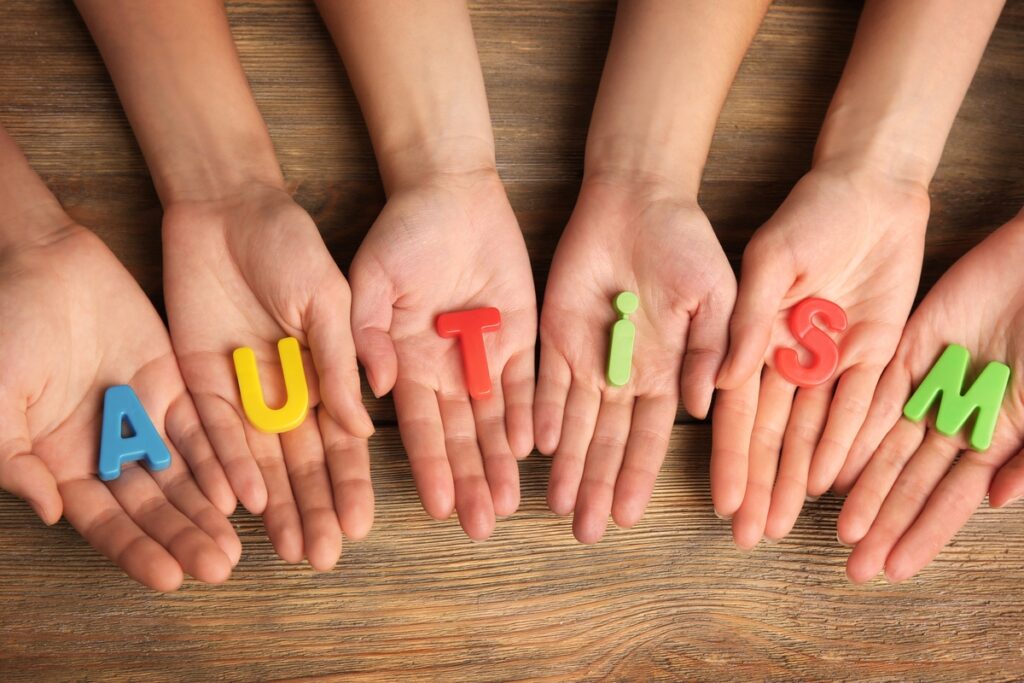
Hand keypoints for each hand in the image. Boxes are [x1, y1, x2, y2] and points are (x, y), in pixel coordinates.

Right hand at [0, 224, 239, 590]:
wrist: (40, 263)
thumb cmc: (4, 332)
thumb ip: (14, 460)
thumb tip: (51, 512)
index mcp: (61, 464)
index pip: (105, 521)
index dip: (136, 550)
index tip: (169, 579)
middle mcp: (106, 451)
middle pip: (152, 507)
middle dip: (183, 538)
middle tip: (219, 567)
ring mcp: (141, 419)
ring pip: (181, 476)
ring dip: (208, 510)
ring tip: (235, 543)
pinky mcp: (171, 385)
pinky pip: (198, 429)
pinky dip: (217, 459)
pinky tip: (239, 489)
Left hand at [162, 183, 373, 569]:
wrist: (228, 209)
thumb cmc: (291, 246)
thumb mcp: (329, 300)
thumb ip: (341, 363)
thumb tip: (363, 429)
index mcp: (325, 375)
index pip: (341, 442)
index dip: (351, 483)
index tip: (361, 523)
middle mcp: (285, 393)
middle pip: (301, 463)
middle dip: (315, 509)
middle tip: (326, 555)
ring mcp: (243, 391)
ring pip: (260, 461)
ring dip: (276, 504)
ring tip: (292, 547)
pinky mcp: (198, 381)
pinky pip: (213, 434)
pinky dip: (228, 467)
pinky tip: (244, 503)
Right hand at [349, 170, 535, 540]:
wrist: (449, 192)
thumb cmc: (400, 233)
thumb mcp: (368, 280)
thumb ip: (365, 335)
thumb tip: (373, 391)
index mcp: (404, 363)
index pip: (418, 428)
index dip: (429, 466)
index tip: (436, 506)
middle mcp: (444, 370)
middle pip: (460, 436)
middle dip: (469, 480)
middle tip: (482, 525)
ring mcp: (483, 355)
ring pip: (496, 420)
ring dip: (500, 461)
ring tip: (508, 503)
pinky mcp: (520, 335)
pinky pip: (527, 382)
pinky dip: (530, 414)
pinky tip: (533, 448)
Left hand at [536, 177, 734, 542]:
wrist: (639, 200)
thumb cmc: (687, 244)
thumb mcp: (717, 296)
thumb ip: (713, 350)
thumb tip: (704, 405)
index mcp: (668, 371)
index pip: (651, 436)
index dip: (639, 475)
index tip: (629, 514)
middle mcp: (625, 374)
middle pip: (609, 441)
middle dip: (599, 485)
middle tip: (585, 531)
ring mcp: (589, 356)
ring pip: (575, 423)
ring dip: (569, 464)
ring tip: (560, 506)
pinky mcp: (556, 333)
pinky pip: (546, 381)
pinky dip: (543, 413)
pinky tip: (540, 447)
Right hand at [713, 167, 927, 547]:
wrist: (870, 189)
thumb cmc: (809, 216)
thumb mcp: (769, 262)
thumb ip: (745, 322)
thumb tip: (717, 385)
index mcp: (755, 338)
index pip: (740, 412)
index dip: (732, 459)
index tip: (725, 503)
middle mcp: (789, 358)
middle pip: (775, 435)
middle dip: (762, 485)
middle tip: (750, 534)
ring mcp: (830, 360)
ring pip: (814, 432)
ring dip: (797, 477)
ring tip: (782, 523)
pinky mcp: (874, 353)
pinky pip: (860, 408)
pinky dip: (846, 445)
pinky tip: (829, 483)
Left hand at [836, 209, 1023, 582]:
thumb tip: (996, 503)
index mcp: (995, 436)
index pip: (949, 497)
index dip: (920, 533)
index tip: (892, 570)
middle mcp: (955, 418)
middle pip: (910, 481)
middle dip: (882, 523)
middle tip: (851, 565)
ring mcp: (930, 385)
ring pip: (885, 445)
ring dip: (862, 487)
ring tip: (837, 528)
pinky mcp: (908, 348)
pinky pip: (876, 394)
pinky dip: (855, 429)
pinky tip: (833, 463)